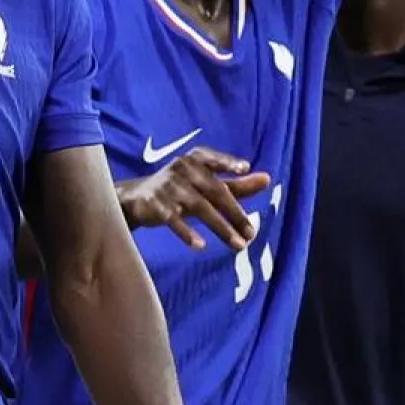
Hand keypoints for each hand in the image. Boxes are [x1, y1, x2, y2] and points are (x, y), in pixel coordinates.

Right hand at [117, 147, 270, 251]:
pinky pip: (173, 220)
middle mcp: (182, 169)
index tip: (244, 169)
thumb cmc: (180, 189)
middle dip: (235, 213)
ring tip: (238, 245)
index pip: (213, 159)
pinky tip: (200, 246)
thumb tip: (267, 179)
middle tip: (252, 234)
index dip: (227, 162)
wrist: (137, 198)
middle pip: (214, 190)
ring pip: (199, 207)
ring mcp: (168, 186)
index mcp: (195, 159)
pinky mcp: (156, 205)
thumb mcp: (206, 184)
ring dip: (220, 228)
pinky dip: (187, 232)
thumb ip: (236, 184)